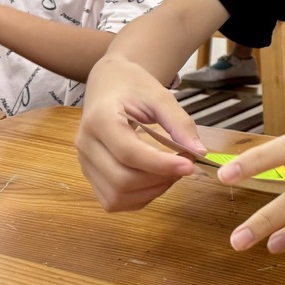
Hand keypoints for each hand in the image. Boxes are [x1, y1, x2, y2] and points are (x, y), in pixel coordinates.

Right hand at [76, 55, 203, 211]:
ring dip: (151, 191)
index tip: (190, 164)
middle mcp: (86, 145)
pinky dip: (139, 198)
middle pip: (121, 180)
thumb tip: (199, 152)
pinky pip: (113, 200)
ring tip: (172, 172)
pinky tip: (156, 180)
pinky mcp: (89, 175)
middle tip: (185, 166)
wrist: (109, 83)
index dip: (161, 164)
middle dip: (159, 179)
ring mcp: (84, 163)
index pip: (129, 153)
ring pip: (116, 197)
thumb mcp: (160, 96)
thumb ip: (179, 123)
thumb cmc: (134, 86)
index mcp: (100, 119)